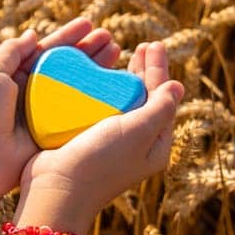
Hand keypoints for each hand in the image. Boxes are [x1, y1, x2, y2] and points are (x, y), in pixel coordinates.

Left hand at [0, 18, 122, 200]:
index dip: (69, 37)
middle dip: (90, 51)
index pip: (48, 51)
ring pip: (80, 88)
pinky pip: (83, 116)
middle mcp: (36, 93)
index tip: (90, 24)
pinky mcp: (59, 134)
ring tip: (117, 54)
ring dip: (98, 71)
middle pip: (69, 67)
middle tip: (111, 39)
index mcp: (19, 76)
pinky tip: (115, 90)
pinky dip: (100, 103)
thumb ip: (11, 51)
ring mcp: (50, 114)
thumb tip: (32, 34)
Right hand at [14, 41, 183, 233]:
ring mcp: (111, 143)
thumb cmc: (101, 161)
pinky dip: (101, 90)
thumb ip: (161, 107)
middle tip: (141, 46)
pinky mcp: (86, 140)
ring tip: (122, 55)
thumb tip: (178, 86)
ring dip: (123, 78)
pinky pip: (99, 108)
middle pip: (145, 99)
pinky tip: (95, 77)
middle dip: (144, 71)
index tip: (152, 45)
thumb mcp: (138, 131)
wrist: (56, 189)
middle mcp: (136, 144)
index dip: (159, 70)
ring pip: (122, 102)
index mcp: (155, 144)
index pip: (163, 99)